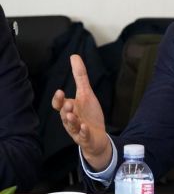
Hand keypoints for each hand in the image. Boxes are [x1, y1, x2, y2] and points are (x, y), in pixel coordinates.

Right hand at [51, 54, 110, 170]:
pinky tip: (85, 128)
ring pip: (71, 126)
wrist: (96, 136)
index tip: (60, 91)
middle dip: (65, 109)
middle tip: (68, 104)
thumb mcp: (86, 93)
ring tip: (73, 115)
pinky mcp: (86, 138)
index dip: (58, 99)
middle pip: (64, 115)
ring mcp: (77, 130)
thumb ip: (80, 76)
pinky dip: (83, 132)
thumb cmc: (88, 114)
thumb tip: (74, 56)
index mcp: (69, 109)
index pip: (59, 104)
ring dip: (72, 121)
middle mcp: (70, 119)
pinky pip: (83, 136)